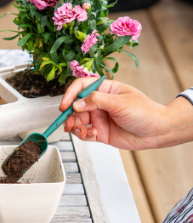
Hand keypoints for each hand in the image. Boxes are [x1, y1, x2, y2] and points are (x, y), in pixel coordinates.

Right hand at [60, 78, 192, 149]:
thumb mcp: (119, 102)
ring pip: (77, 121)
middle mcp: (99, 104)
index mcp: (104, 90)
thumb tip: (76, 104)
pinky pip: (84, 133)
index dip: (70, 95)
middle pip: (76, 106)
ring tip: (79, 130)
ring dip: (75, 126)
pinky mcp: (100, 132)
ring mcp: (99, 118)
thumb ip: (96, 101)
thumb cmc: (145, 112)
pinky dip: (82, 135)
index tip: (65, 105)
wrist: (157, 132)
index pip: (81, 87)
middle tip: (68, 122)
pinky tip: (90, 134)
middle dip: (70, 115)